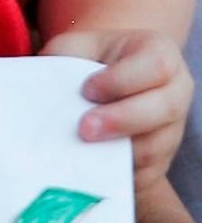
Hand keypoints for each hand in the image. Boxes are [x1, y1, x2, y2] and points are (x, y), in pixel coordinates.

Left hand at [41, 28, 193, 191]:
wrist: (99, 84)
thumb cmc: (87, 61)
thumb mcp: (76, 47)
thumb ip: (65, 59)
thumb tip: (46, 90)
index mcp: (160, 53)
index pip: (156, 66)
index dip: (122, 80)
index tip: (87, 90)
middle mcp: (175, 92)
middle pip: (163, 109)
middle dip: (122, 120)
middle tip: (85, 128)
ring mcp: (171, 131)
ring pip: (154, 148)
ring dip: (116, 151)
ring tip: (82, 149)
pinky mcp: (159, 164)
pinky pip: (142, 175)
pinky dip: (115, 172)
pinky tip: (88, 166)